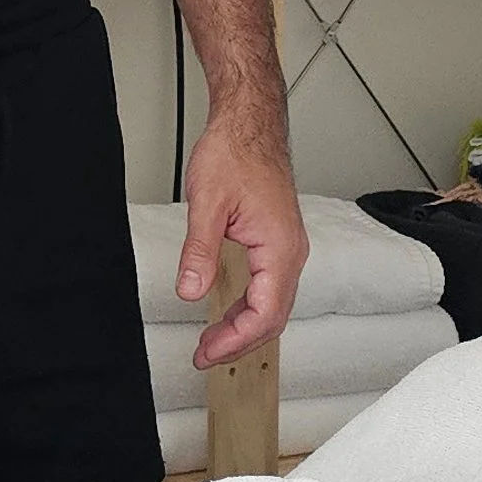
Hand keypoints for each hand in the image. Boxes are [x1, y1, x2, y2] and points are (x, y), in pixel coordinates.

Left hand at [180, 109, 308, 369]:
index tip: (206, 353)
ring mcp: (288, 248)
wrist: (250, 124)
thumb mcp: (207, 204)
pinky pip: (271, 288)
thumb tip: (190, 291)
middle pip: (272, 317)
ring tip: (211, 342)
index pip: (264, 314)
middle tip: (204, 356)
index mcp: (279, 248)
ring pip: (273, 305)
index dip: (234, 340)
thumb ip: (199, 252)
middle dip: (238, 342)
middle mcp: (291, 252)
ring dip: (243, 328)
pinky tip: (227, 314)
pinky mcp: (279, 243)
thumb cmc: (236, 153)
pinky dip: (249, 308)